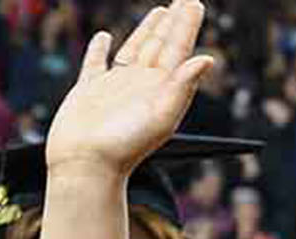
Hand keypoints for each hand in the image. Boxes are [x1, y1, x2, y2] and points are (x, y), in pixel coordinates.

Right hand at [45, 0, 216, 177]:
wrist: (86, 165)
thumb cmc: (125, 145)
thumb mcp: (162, 115)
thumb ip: (183, 85)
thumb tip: (209, 59)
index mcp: (162, 89)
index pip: (179, 49)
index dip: (187, 25)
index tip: (195, 2)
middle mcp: (142, 85)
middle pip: (162, 45)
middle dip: (174, 23)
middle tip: (185, 0)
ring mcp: (115, 86)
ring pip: (135, 49)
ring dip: (148, 30)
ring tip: (160, 11)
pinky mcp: (88, 90)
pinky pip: (96, 62)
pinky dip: (100, 49)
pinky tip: (104, 36)